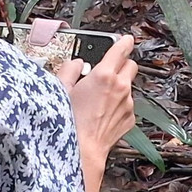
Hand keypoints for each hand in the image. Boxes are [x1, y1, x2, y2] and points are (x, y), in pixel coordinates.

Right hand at [56, 35, 137, 181]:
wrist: (82, 151)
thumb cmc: (69, 123)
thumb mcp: (61, 90)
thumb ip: (70, 70)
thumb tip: (76, 64)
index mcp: (104, 75)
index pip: (121, 49)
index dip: (123, 42)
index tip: (125, 40)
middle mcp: (121, 87)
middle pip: (131, 65)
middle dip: (121, 65)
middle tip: (108, 70)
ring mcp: (128, 103)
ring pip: (128, 86)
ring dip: (118, 88)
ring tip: (99, 99)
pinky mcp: (130, 118)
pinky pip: (127, 105)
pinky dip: (118, 105)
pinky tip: (103, 113)